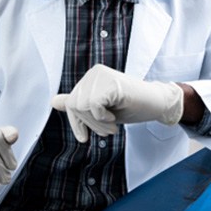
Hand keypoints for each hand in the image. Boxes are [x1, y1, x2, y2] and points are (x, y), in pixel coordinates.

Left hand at [51, 64, 183, 142]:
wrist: (156, 103)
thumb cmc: (131, 106)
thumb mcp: (102, 108)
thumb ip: (79, 103)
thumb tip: (54, 101)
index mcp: (91, 77)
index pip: (71, 103)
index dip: (76, 123)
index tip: (83, 137)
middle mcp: (95, 72)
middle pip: (75, 105)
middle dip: (89, 124)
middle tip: (108, 131)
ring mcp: (103, 75)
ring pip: (83, 106)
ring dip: (98, 123)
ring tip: (112, 126)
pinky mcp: (112, 82)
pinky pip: (94, 105)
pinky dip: (103, 117)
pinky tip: (115, 117)